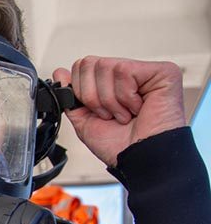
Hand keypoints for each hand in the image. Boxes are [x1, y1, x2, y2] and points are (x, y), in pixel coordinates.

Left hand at [53, 57, 185, 166]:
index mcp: (112, 85)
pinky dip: (125, 97)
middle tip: (110, 115)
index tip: (95, 111)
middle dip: (93, 97)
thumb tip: (60, 73)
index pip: (82, 66)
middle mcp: (129, 75)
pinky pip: (123, 71)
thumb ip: (72, 96)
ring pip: (105, 67)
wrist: (139, 160)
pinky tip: (137, 108)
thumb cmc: (120, 145)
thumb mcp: (85, 120)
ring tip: (125, 114)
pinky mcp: (164, 71)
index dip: (81, 90)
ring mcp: (147, 71)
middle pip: (89, 63)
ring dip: (110, 100)